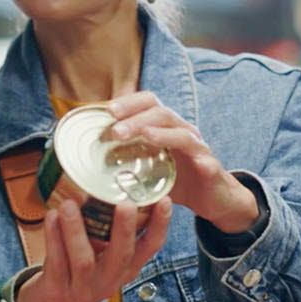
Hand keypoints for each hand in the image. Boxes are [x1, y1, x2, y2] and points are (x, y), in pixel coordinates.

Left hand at [15, 199, 170, 301]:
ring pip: (84, 260)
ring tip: (69, 205)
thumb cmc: (79, 270)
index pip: (150, 248)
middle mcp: (109, 280)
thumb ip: (109, 229)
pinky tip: (51, 216)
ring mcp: (84, 288)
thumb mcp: (102, 255)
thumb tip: (112, 183)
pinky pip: (56, 261)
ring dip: (76, 230)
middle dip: (125, 230)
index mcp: (125, 268)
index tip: (165, 200)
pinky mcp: (59, 290)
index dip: (160, 226)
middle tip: (125, 204)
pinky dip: (53, 237)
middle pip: (122, 256)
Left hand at [104, 92, 260, 233]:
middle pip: (161, 112)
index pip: (148, 103)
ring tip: (142, 137)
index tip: (106, 111)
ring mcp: (198, 148)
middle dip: (137, 117)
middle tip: (115, 130)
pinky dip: (197, 158)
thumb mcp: (147, 167)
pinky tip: (191, 161)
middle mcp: (182, 131)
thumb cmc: (177, 180)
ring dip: (160, 133)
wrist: (214, 198)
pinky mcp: (211, 168)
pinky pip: (206, 160)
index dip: (129, 103)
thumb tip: (86, 162)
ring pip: (181, 132)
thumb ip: (124, 161)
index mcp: (165, 128)